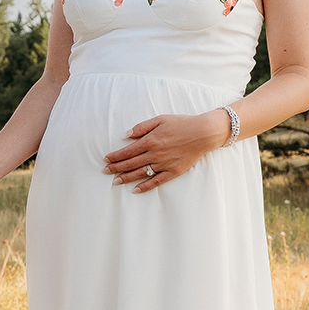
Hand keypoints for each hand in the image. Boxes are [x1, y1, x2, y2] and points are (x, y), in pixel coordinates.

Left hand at [103, 112, 225, 191]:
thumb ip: (142, 127)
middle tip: (105, 171)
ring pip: (141, 173)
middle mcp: (155, 154)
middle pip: (131, 163)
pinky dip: (145, 186)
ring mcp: (164, 164)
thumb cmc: (182, 123)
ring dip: (126, 177)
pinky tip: (135, 190)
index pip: (127, 151)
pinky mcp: (173, 171)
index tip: (106, 159)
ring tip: (115, 181)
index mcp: (150, 140)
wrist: (203, 133)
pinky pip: (156, 181)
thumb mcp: (160, 119)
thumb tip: (126, 135)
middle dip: (116, 167)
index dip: (115, 156)